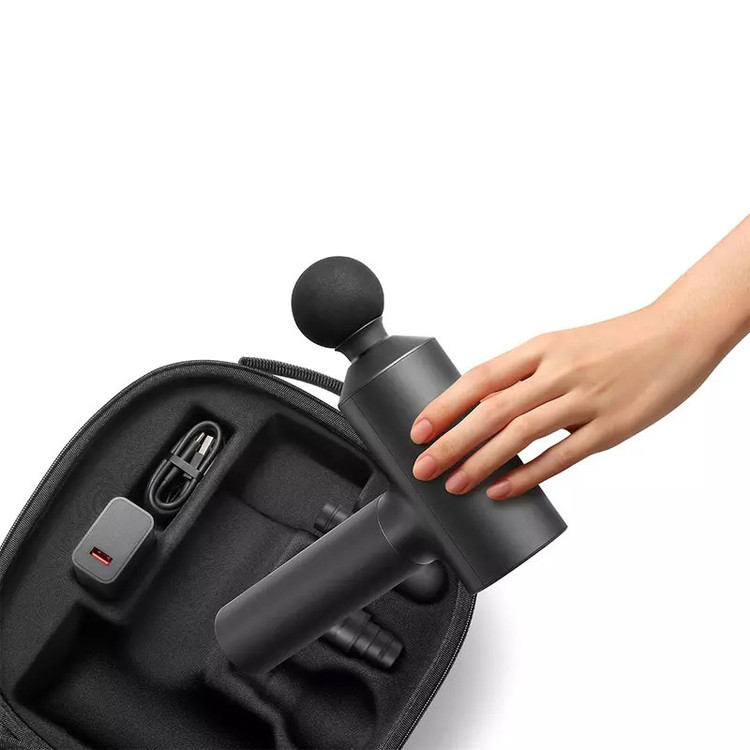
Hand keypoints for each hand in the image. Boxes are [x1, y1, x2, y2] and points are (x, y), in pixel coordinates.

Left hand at [410, 301, 722, 499]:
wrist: (677, 334)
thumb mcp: (561, 346)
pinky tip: (502, 490)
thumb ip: (525, 374)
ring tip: (453, 483)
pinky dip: (528, 475)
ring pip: (520, 435)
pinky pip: (561, 456)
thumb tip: (482, 407)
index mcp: (541, 347)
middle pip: (492, 410)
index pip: (480, 377)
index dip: (445, 406)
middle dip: (451, 441)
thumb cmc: (614, 343)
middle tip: (423, 466)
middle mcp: (558, 372)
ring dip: (481, 462)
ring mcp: (585, 400)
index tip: (418, 430)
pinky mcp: (611, 428)